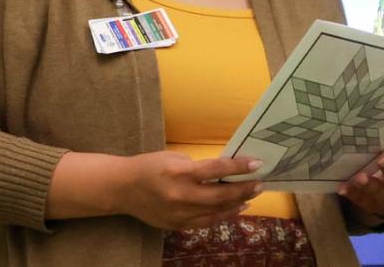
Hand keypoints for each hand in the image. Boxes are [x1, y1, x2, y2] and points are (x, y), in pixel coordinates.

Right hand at [116, 151, 263, 229]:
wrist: (123, 188)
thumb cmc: (149, 165)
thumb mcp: (173, 157)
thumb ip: (197, 166)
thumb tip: (223, 172)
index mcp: (180, 172)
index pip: (216, 170)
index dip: (239, 167)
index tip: (257, 164)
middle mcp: (181, 195)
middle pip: (221, 195)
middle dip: (244, 189)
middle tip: (260, 183)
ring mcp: (179, 214)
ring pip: (216, 212)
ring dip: (237, 204)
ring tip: (251, 196)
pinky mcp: (177, 226)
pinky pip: (206, 222)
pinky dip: (222, 215)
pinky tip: (234, 209)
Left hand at [338, 130, 383, 217]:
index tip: (383, 158)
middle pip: (382, 187)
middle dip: (373, 182)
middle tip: (362, 176)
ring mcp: (379, 197)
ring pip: (369, 193)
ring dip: (360, 188)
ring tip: (353, 180)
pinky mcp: (366, 200)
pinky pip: (357, 198)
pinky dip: (350, 193)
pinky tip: (341, 188)